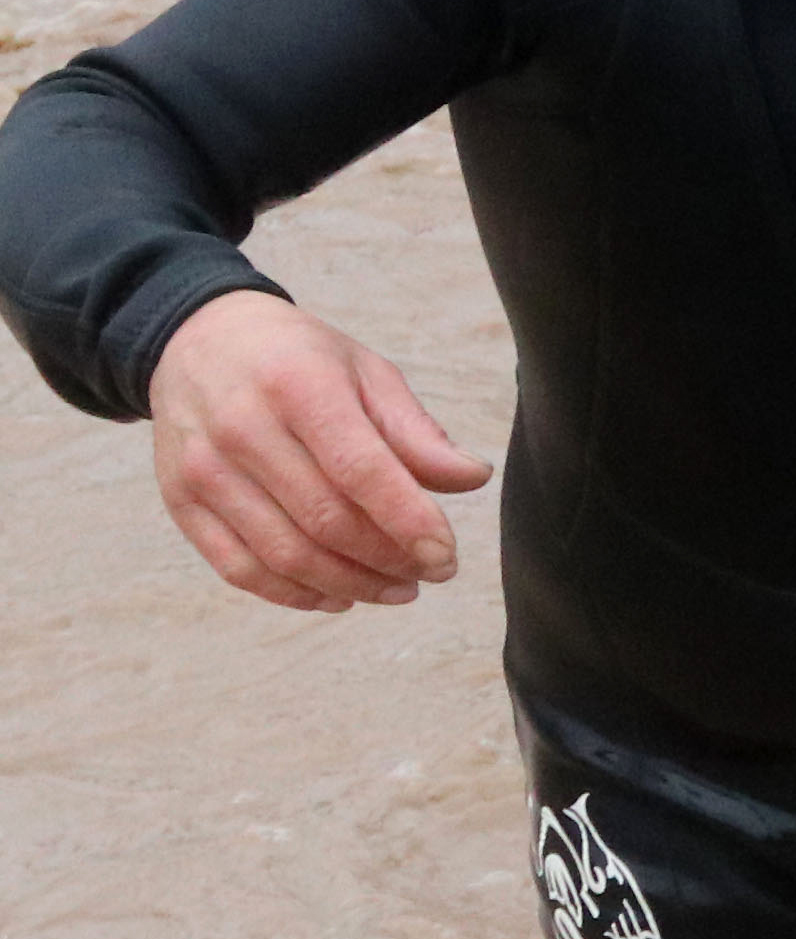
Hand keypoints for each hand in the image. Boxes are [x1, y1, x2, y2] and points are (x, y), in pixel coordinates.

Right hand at [147, 291, 488, 610]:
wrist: (198, 342)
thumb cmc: (297, 360)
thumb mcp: (366, 372)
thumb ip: (415, 431)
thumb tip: (472, 478)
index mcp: (298, 386)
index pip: (360, 470)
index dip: (409, 522)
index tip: (446, 558)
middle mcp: (242, 429)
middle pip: (325, 521)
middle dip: (388, 560)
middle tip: (431, 574)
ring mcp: (203, 470)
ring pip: (285, 555)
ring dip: (350, 585)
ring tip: (397, 590)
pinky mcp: (180, 502)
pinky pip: (240, 568)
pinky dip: (295, 594)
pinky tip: (338, 595)